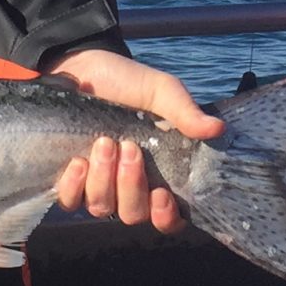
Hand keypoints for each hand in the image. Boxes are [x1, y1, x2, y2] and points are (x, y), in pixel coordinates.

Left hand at [46, 48, 221, 233]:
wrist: (81, 67)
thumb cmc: (125, 81)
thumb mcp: (160, 91)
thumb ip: (185, 112)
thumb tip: (217, 129)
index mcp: (158, 172)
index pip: (168, 218)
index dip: (166, 217)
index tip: (161, 194)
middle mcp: (127, 186)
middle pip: (133, 215)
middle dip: (130, 185)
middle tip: (129, 147)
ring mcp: (96, 185)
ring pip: (101, 207)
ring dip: (103, 178)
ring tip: (103, 142)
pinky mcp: (68, 180)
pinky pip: (70, 201)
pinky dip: (74, 185)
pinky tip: (77, 162)